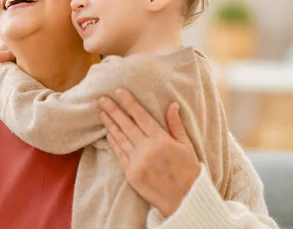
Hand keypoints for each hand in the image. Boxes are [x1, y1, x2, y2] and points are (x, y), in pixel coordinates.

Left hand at [99, 89, 200, 217]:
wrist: (186, 201)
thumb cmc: (189, 172)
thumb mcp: (186, 146)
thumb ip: (176, 125)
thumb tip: (172, 105)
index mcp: (162, 140)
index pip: (141, 117)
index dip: (129, 103)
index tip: (119, 92)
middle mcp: (147, 150)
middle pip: (127, 125)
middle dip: (114, 110)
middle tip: (102, 99)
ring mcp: (137, 162)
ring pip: (120, 138)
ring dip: (110, 124)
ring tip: (102, 113)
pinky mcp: (131, 174)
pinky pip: (119, 154)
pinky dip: (113, 142)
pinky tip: (108, 133)